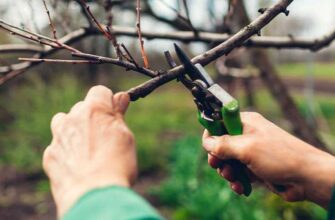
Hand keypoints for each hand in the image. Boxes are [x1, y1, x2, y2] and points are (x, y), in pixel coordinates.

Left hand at [43, 86, 135, 216]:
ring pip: (64, 122)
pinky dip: (67, 150)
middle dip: (92, 117)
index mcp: (94, 110)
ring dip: (74, 128)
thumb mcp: (125, 136)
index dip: (109, 101)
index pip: (100, 91)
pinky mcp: (50, 155)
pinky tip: (78, 164)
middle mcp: (72, 119)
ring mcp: (58, 137)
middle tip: (105, 136)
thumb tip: (120, 97)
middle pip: (82, 107)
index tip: (115, 113)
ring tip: (88, 147)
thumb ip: (119, 115)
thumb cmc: (116, 165)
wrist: (93, 196)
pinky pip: (58, 145)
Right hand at [202, 112, 334, 208]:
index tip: (209, 149)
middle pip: (221, 145)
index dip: (211, 135)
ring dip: (228, 172)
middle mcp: (247, 135)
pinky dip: (238, 181)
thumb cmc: (279, 156)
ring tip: (234, 179)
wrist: (306, 177)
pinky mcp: (256, 167)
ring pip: (228, 161)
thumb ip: (223, 145)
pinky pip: (239, 173)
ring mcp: (252, 152)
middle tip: (218, 166)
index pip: (219, 123)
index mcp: (245, 123)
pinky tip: (241, 187)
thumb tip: (207, 142)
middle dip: (218, 158)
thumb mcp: (246, 148)